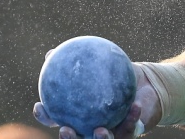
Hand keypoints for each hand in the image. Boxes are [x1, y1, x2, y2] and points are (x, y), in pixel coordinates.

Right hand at [33, 63, 159, 138]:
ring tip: (100, 131)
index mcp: (79, 115)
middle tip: (65, 129)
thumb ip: (77, 62)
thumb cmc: (116, 76)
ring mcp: (110, 132)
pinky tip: (135, 106)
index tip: (39, 106)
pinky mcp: (130, 132)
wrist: (144, 85)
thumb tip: (50, 53)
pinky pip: (131, 127)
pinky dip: (132, 117)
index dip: (45, 117)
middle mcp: (90, 128)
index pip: (56, 118)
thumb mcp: (98, 65)